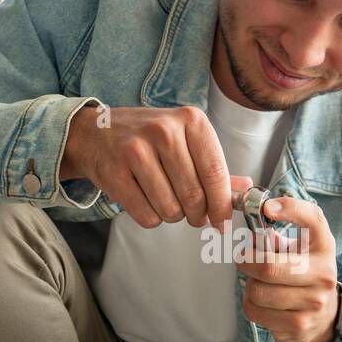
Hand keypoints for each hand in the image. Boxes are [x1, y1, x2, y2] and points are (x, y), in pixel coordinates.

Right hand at [61, 102, 251, 230]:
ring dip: (173, 216)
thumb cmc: (148, 138)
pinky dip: (151, 217)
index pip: (215, 172)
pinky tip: (146, 200)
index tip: (223, 222)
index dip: (222, 204)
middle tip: (194, 215)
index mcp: (190, 120)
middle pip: (194, 195)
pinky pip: (146, 215)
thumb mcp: (185, 140)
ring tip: (166, 200)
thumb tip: (246, 190)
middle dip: (198, 215)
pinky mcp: (115, 173)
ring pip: (170, 209)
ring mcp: (136, 150)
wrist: (94, 133)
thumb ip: (214, 166)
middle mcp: (164, 131)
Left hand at [234, 195, 339, 341]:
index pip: (313, 220)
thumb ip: (279, 234)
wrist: (326, 316)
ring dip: (250, 287)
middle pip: (269, 267)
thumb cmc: (306, 273)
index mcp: (325, 248)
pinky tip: (265, 304)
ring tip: (259, 285)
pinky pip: (255, 313)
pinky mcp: (299, 327)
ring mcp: (313, 304)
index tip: (268, 208)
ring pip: (258, 292)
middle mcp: (324, 275)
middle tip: (242, 259)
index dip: (289, 209)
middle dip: (246, 262)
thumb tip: (255, 228)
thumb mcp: (302, 248)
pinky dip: (252, 306)